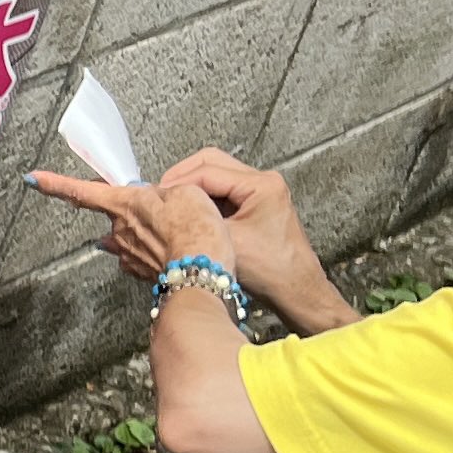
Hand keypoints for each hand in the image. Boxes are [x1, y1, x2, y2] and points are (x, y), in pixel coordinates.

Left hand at [29, 168, 228, 285]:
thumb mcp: (186, 192)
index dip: (55, 183)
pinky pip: (141, 253)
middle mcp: (118, 229)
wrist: (201, 276)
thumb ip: (163, 192)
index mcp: (124, 203)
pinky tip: (172, 249)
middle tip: (170, 210)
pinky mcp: (140, 270)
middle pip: (118, 210)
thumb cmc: (195, 231)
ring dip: (149, 229)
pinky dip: (154, 248)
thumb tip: (153, 200)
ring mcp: (127, 253)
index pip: (82, 191)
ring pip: (131, 232)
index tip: (34, 179)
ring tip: (179, 231)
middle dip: (138, 208)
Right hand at [158, 149, 351, 329]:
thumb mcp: (226, 241)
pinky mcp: (255, 203)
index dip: (178, 181)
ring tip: (172, 202)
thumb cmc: (271, 270)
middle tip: (161, 193)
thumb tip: (167, 207)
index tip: (157, 194)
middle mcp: (263, 181)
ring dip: (192, 186)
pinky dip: (203, 197)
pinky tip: (189, 211)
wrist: (295, 289)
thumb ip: (196, 219)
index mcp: (261, 185)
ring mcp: (260, 191)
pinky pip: (223, 191)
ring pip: (216, 175)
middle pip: (211, 163)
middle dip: (182, 176)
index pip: (207, 170)